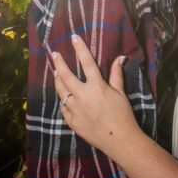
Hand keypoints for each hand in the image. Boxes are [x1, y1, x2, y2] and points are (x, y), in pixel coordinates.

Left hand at [51, 34, 141, 158]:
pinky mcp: (72, 121)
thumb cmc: (122, 115)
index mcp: (96, 87)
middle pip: (67, 76)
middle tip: (54, 54)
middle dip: (60, 63)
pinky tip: (62, 96)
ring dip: (58, 80)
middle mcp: (83, 96)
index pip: (87, 63)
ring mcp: (75, 110)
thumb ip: (116, 75)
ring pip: (61, 91)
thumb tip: (119, 58)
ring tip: (56, 73)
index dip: (80, 49)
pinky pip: (63, 108)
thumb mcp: (121, 93)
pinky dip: (63, 100)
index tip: (74, 38)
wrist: (119, 140)